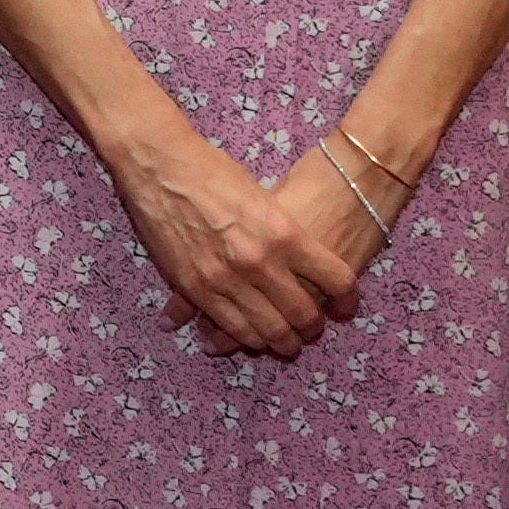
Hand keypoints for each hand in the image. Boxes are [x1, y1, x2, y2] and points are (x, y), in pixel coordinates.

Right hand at [107, 121, 367, 357]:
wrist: (161, 167)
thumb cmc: (215, 172)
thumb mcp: (265, 199)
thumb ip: (284, 236)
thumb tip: (301, 264)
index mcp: (285, 233)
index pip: (336, 280)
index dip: (348, 298)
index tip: (346, 304)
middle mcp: (260, 262)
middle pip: (304, 314)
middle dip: (313, 327)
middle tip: (313, 328)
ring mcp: (226, 280)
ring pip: (269, 330)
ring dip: (282, 341)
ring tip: (287, 341)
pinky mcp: (196, 289)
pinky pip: (231, 327)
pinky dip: (247, 337)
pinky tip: (254, 336)